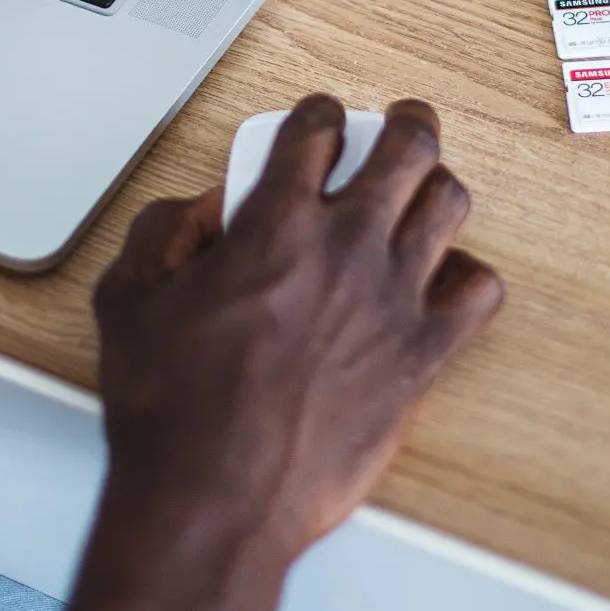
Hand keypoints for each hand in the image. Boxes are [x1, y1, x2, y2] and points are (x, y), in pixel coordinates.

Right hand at [22, 98, 502, 610]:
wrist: (214, 497)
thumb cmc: (173, 411)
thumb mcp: (130, 298)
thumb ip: (164, 231)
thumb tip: (201, 208)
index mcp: (275, 223)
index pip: (316, 129)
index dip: (319, 113)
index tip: (320, 120)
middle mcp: (345, 248)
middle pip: (407, 147)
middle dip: (405, 124)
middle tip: (400, 125)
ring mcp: (392, 300)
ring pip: (449, 205)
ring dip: (436, 188)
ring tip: (425, 193)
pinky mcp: (421, 357)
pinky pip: (479, 293)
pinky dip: (469, 278)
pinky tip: (446, 281)